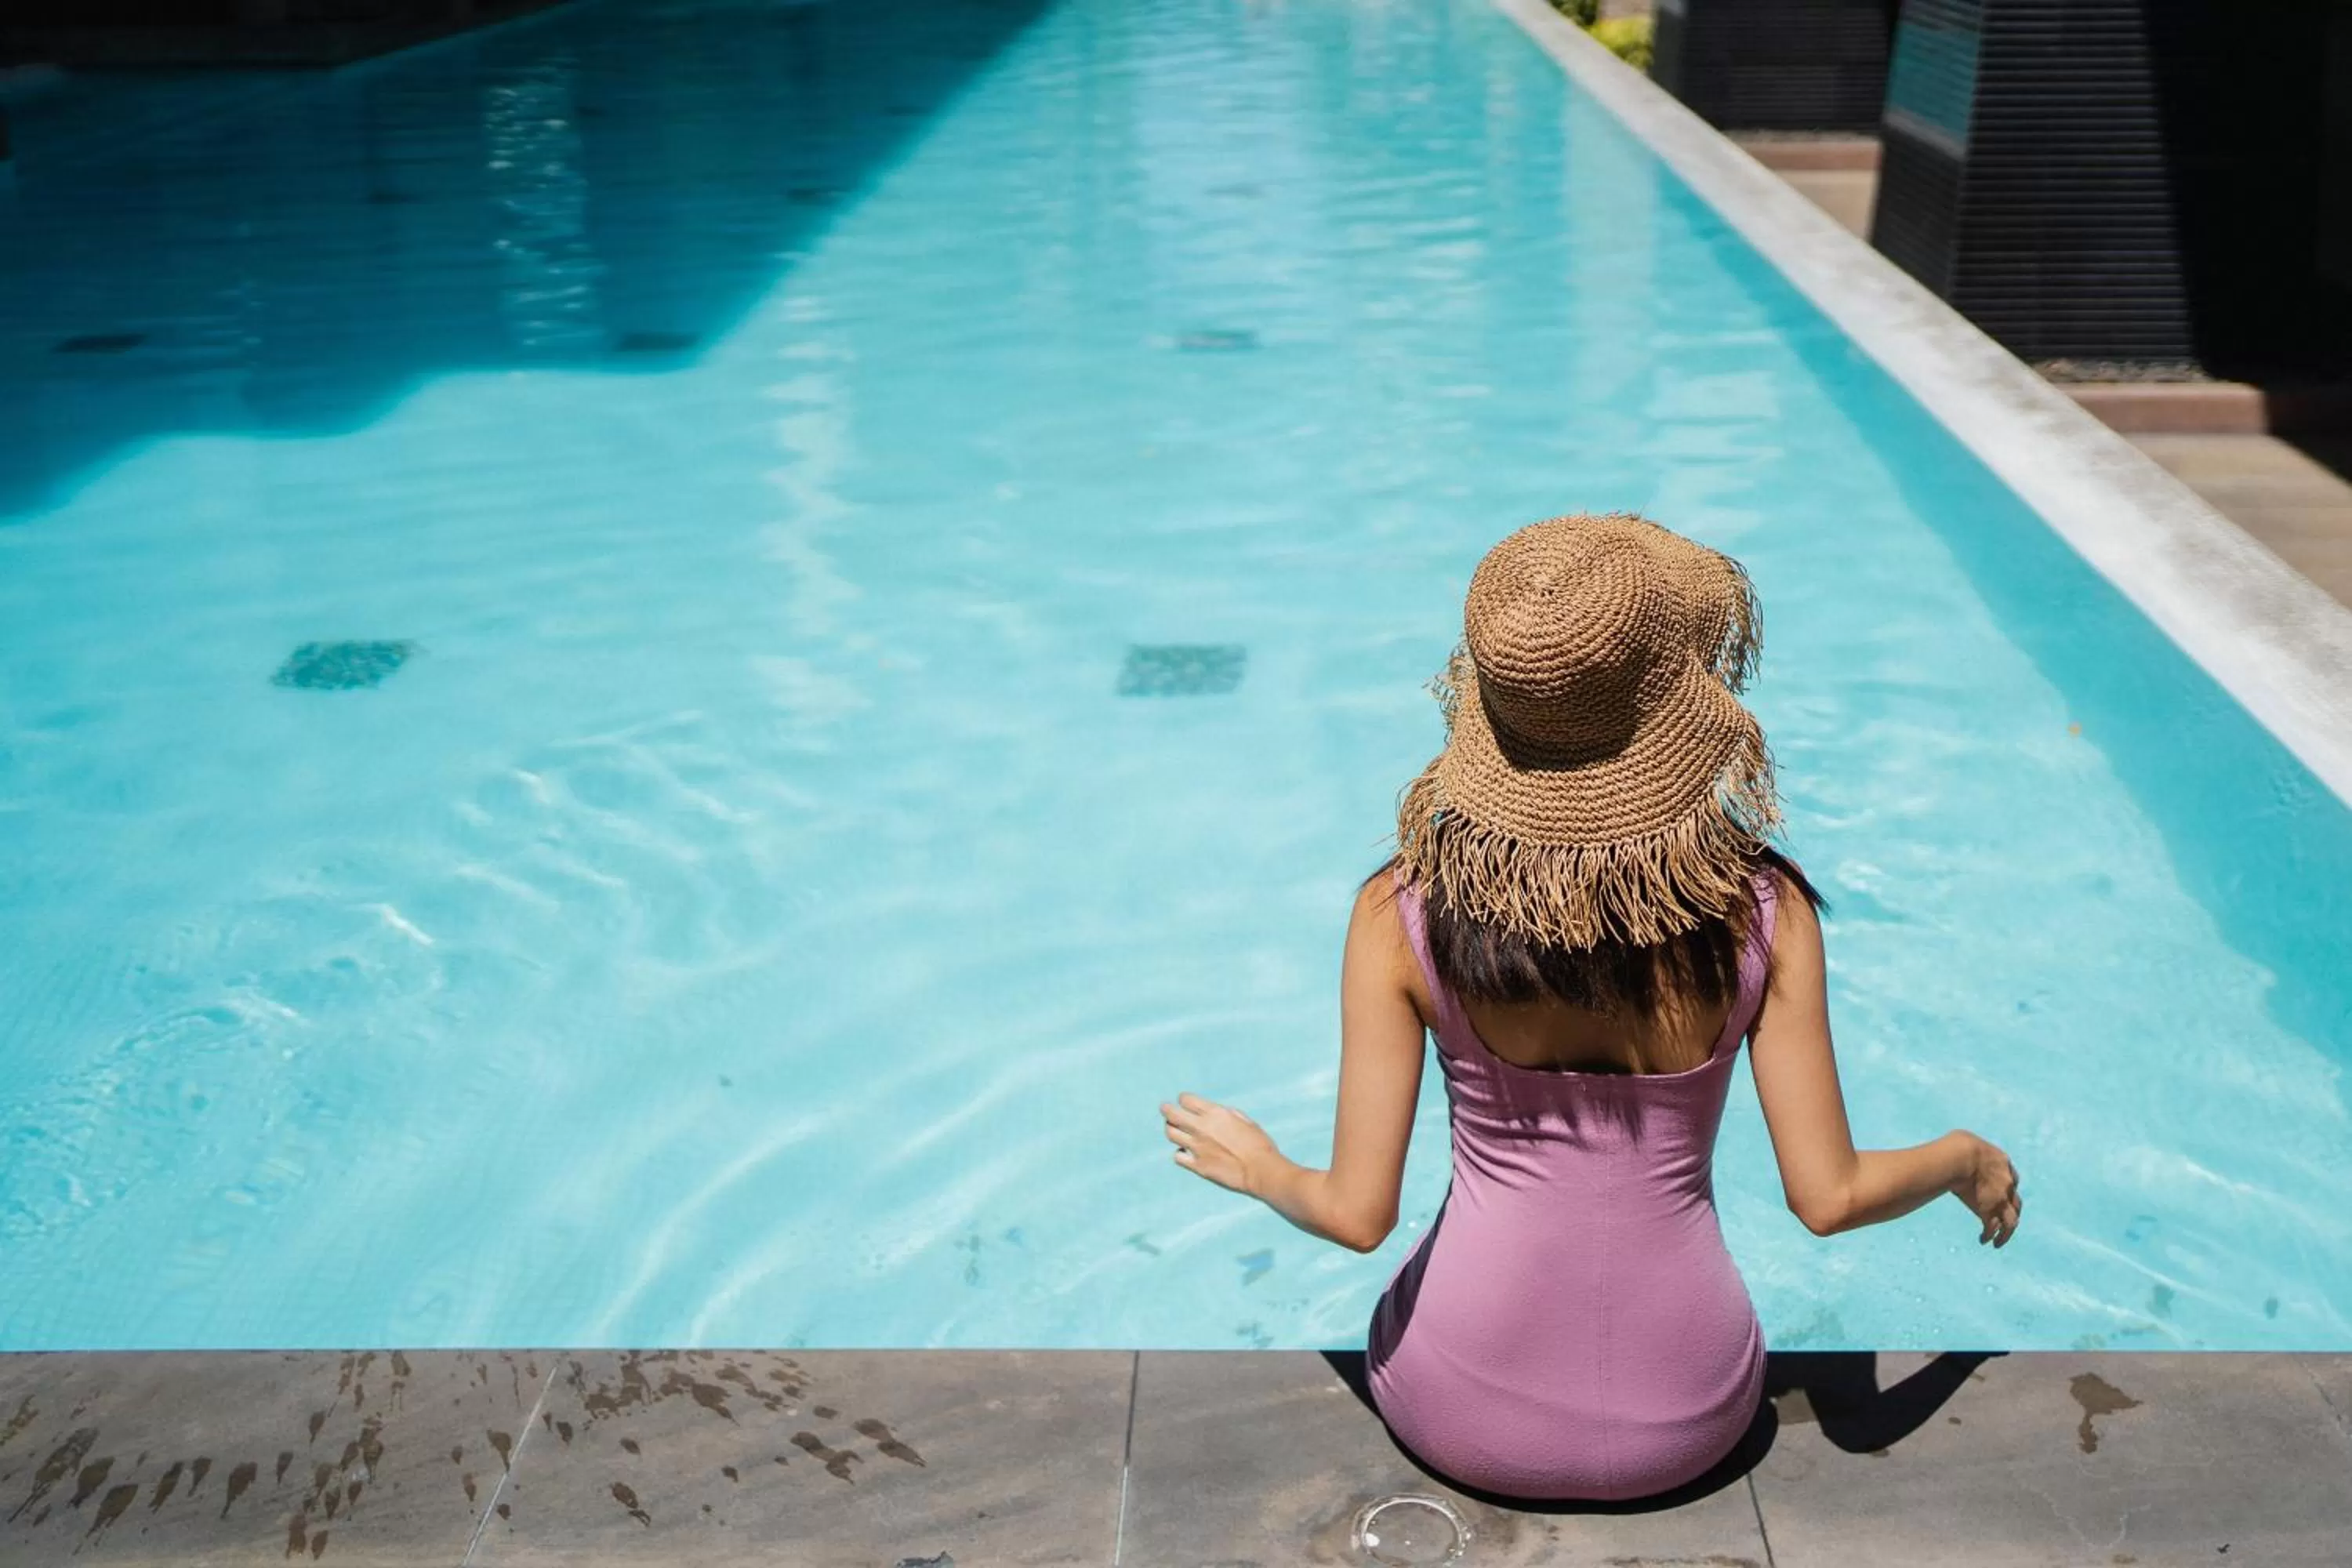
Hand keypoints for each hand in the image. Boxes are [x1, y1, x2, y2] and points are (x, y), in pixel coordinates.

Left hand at [1161, 1093, 1279, 1196]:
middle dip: (1166, 1109)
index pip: (1185, 1099)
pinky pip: (1177, 1156)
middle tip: (1165, 1109)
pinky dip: (1180, 1153)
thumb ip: (1228, 1114)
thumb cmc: (1259, 1145)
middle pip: (1172, 1114)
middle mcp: (1202, 1128)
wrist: (1261, 1171)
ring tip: (1174, 1130)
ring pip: (1171, 1134)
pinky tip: (1186, 1153)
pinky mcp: (1198, 1166)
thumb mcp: (1246, 1121)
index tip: (1185, 1103)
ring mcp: (1197, 1147)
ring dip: (1171, 1130)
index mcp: (1215, 1113)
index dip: (1184, 1100)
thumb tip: (1219, 1112)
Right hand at [1953, 1132, 2021, 1247]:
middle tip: (2005, 1224)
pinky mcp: (1989, 1211)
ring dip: (2006, 1234)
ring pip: (2011, 1222)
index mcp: (2004, 1164)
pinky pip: (1992, 1228)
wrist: (1961, 1157)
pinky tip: (1983, 1240)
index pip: (2012, 1180)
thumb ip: (1968, 1149)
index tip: (2000, 1196)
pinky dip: (1989, 1235)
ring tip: (1998, 1242)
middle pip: (2016, 1204)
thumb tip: (1954, 1146)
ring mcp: (2000, 1200)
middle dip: (2011, 1214)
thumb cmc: (1959, 1145)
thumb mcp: (1968, 1141)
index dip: (2007, 1189)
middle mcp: (2007, 1184)